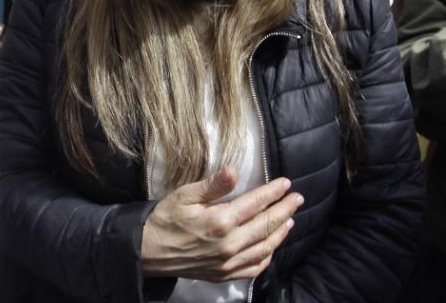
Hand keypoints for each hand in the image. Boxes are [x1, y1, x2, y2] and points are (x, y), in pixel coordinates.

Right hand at [141, 167, 301, 281]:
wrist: (148, 251)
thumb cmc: (165, 219)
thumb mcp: (185, 195)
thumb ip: (213, 185)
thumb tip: (234, 170)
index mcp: (220, 221)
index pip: (256, 203)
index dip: (273, 192)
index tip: (286, 184)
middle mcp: (228, 244)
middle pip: (266, 225)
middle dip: (284, 210)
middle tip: (297, 198)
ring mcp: (228, 262)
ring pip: (265, 248)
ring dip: (280, 233)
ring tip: (290, 219)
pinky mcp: (224, 274)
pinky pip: (254, 268)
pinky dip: (267, 257)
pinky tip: (271, 247)